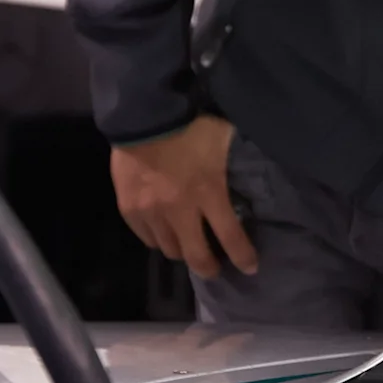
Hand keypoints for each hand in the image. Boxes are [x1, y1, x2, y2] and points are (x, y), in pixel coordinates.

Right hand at [109, 114, 257, 279]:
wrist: (142, 114)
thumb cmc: (189, 125)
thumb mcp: (222, 139)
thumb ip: (234, 160)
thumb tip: (253, 166)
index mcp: (208, 193)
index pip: (230, 237)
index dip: (243, 257)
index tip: (251, 268)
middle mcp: (179, 210)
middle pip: (196, 256)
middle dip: (209, 268)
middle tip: (214, 267)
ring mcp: (151, 212)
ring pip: (168, 250)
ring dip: (181, 251)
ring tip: (187, 244)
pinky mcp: (129, 209)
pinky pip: (146, 237)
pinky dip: (157, 238)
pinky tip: (163, 231)